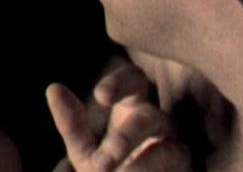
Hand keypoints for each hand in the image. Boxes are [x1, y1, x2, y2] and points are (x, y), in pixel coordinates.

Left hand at [47, 62, 190, 171]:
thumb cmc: (109, 168)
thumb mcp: (85, 151)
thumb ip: (72, 124)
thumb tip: (53, 88)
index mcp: (135, 105)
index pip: (134, 80)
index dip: (120, 83)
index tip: (100, 96)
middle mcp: (161, 123)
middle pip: (150, 117)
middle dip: (126, 137)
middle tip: (102, 161)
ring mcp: (178, 149)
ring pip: (170, 150)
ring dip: (143, 166)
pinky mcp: (189, 170)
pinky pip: (181, 171)